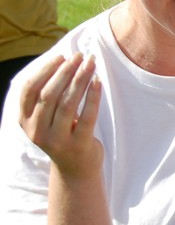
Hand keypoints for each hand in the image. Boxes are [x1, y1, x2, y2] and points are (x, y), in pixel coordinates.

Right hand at [18, 53, 102, 178]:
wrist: (75, 168)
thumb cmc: (63, 133)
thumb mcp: (47, 117)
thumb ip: (49, 95)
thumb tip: (64, 60)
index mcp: (25, 121)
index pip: (29, 90)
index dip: (45, 71)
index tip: (62, 56)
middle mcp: (36, 131)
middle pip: (49, 95)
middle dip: (66, 71)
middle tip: (80, 55)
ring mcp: (56, 140)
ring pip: (67, 104)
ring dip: (80, 79)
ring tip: (91, 63)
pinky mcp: (78, 145)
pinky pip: (87, 116)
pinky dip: (93, 96)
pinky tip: (98, 81)